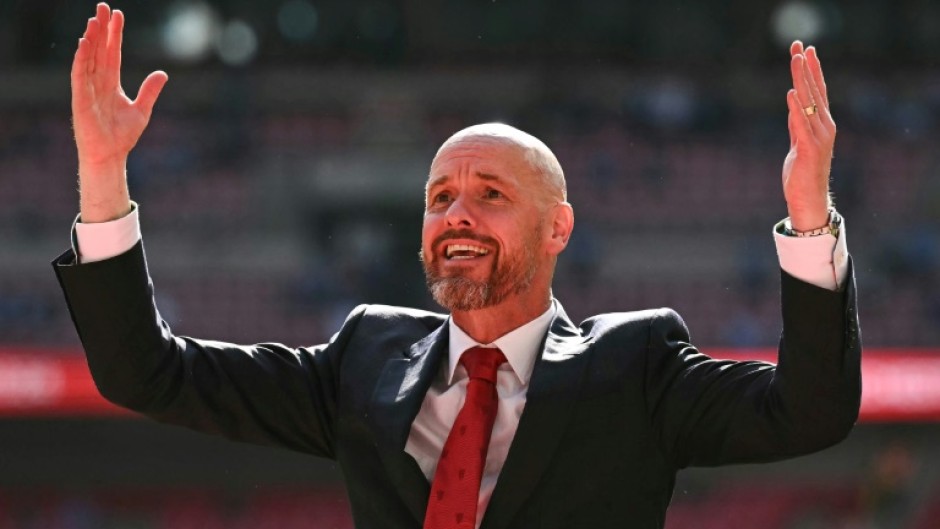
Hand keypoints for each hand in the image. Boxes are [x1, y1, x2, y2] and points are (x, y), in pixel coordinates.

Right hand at [72, 3, 166, 221]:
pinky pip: (79, 75)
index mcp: (111, 83)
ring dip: (91, 39)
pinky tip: (84, 44)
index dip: (115, 34)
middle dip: (101, 29)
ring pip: (88, 58)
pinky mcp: (80, 99)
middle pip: (99, 50)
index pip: (113, 53)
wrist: (111, 155)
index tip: (117, 15)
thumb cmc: (122, 136)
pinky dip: (81, 59)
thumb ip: (150, 90)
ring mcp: (87, 89)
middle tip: (102, 7)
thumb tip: (163, 72)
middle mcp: (97, 82)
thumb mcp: (142, 110)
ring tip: (94, 20)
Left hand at [782, 41, 834, 230]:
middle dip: (805, 68)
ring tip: (796, 61)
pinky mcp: (808, 150)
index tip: (807, 50)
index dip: (812, 70)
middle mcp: (824, 127)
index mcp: (822, 124)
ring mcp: (818, 138)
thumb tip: (793, 104)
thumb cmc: (802, 172)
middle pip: (814, 91)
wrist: (808, 199)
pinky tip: (791, 94)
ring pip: (809, 103)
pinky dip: (796, 109)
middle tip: (799, 46)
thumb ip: (797, 124)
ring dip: (801, 81)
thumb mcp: (798, 142)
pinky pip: (801, 125)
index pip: (818, 91)